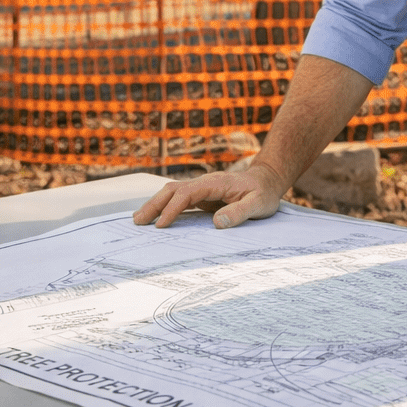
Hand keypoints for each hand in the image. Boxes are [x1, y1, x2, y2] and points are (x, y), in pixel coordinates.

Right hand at [132, 161, 289, 229]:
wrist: (268, 181)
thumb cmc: (264, 193)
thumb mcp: (259, 204)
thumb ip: (240, 212)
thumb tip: (218, 223)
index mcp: (216, 183)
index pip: (187, 194)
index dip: (172, 209)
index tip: (161, 225)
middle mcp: (205, 183)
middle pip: (173, 189)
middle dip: (154, 204)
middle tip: (138, 221)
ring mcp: (202, 188)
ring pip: (173, 192)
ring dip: (155, 204)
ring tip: (139, 219)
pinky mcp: (202, 196)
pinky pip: (179, 200)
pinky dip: (165, 207)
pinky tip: (156, 218)